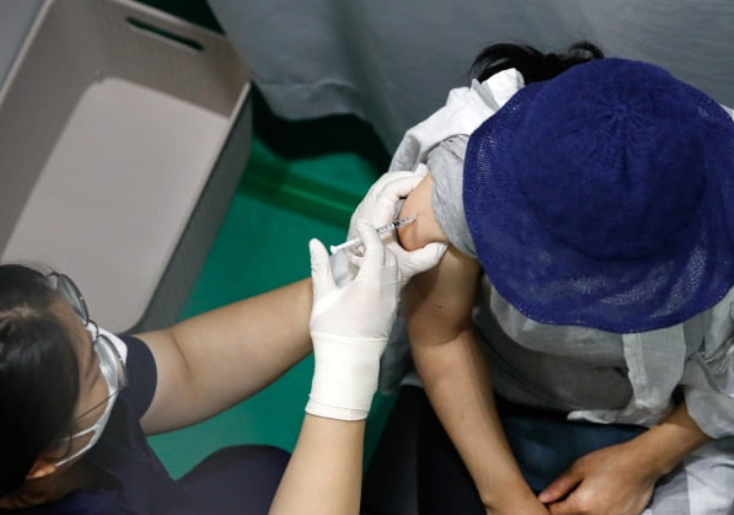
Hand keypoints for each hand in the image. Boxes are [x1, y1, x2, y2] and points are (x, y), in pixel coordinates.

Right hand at [306, 221, 398, 420]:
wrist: (347, 364)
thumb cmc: (331, 331)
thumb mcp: (322, 296)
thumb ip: (320, 267)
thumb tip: (314, 243)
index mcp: (370, 284)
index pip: (377, 248)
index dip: (370, 233)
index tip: (361, 225)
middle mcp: (387, 291)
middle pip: (390, 257)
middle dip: (377, 245)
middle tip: (358, 243)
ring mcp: (393, 302)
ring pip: (395, 270)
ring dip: (382, 259)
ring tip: (361, 260)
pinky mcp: (393, 311)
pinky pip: (394, 283)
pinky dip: (385, 273)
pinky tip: (367, 277)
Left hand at [347, 169, 446, 284]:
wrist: (361, 280)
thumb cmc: (384, 273)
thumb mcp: (410, 267)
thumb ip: (430, 255)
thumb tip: (445, 239)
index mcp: (375, 222)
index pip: (389, 190)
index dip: (407, 182)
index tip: (425, 183)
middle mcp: (365, 213)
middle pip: (384, 182)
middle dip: (406, 176)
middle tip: (426, 179)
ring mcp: (362, 212)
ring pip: (381, 185)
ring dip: (400, 181)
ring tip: (419, 184)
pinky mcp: (364, 214)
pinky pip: (379, 193)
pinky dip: (394, 189)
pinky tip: (409, 194)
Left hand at [538, 442, 657, 514]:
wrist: (642, 464)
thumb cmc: (608, 462)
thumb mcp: (579, 468)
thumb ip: (560, 485)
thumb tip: (542, 498)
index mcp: (581, 506)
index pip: (555, 514)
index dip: (550, 506)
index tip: (553, 498)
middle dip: (566, 511)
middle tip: (570, 496)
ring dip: (582, 513)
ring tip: (587, 498)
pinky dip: (598, 514)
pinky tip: (602, 502)